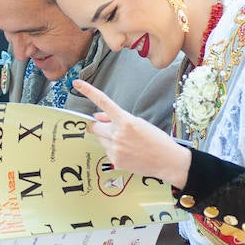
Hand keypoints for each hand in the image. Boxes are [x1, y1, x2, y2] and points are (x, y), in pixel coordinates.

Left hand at [72, 79, 190, 187]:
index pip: (103, 102)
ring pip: (101, 139)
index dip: (88, 91)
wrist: (168, 161)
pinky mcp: (115, 161)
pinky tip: (129, 152)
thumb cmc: (156, 139)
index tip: (76, 83)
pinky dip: (114, 150)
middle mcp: (118, 134)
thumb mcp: (139, 122)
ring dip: (108, 138)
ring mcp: (115, 149)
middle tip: (114, 130)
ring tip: (128, 143)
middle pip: (95, 126)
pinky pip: (107, 151)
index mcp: (126, 121)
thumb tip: (97, 117)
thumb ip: (116, 118)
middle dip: (100, 127)